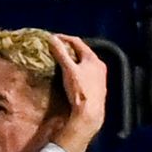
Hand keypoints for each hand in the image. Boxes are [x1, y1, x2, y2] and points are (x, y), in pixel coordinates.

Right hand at [48, 34, 106, 151]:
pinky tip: (70, 75)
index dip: (64, 38)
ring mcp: (100, 77)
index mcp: (93, 59)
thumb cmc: (80, 90)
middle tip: (56, 48)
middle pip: (82, 52)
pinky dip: (77, 70)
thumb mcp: (68, 70)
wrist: (90, 114)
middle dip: (68, 49)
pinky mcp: (97, 87)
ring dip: (73, 60)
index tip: (52, 38)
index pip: (77, 42)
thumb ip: (60, 53)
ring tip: (61, 61)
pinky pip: (86, 73)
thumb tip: (52, 39)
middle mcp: (99, 66)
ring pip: (84, 63)